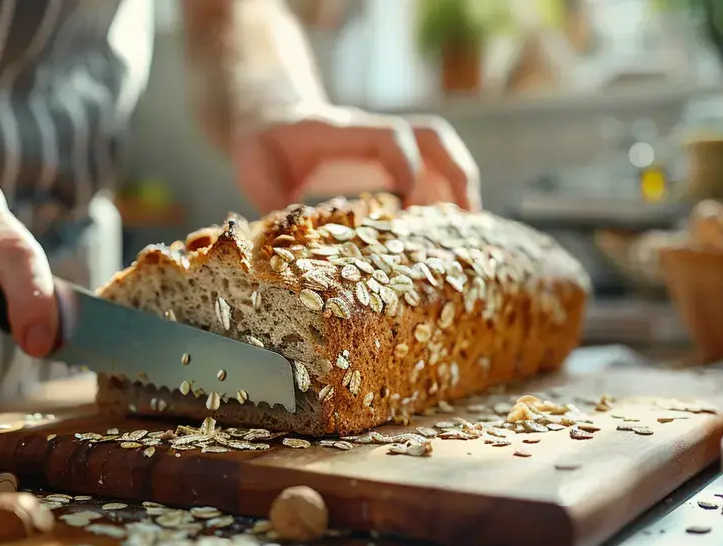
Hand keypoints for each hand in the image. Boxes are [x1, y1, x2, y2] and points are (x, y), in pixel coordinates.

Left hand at [231, 104, 480, 211]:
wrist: (269, 119)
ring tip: (469, 233)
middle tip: (467, 219)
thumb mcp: (253, 172)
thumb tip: (292, 247)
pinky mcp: (388, 162)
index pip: (389, 137)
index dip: (407, 167)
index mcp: (339, 131)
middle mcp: (371, 134)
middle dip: (456, 173)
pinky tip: (447, 235)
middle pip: (431, 136)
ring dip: (459, 187)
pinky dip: (444, 198)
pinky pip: (429, 171)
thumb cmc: (262, 147)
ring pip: (439, 152)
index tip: (409, 208)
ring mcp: (384, 146)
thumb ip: (272, 204)